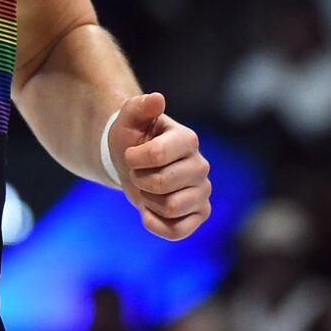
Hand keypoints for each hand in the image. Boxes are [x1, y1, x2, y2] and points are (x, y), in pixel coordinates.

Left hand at [109, 92, 211, 239]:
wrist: (130, 162)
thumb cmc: (131, 138)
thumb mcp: (128, 118)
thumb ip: (139, 107)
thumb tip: (156, 98)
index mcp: (187, 139)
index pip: (156, 155)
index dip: (134, 158)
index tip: (131, 154)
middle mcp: (201, 166)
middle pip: (162, 184)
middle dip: (139, 179)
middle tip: (139, 172)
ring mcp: (202, 191)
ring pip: (171, 208)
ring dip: (147, 200)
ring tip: (147, 188)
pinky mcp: (199, 213)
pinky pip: (178, 231)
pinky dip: (156, 224)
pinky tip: (148, 212)